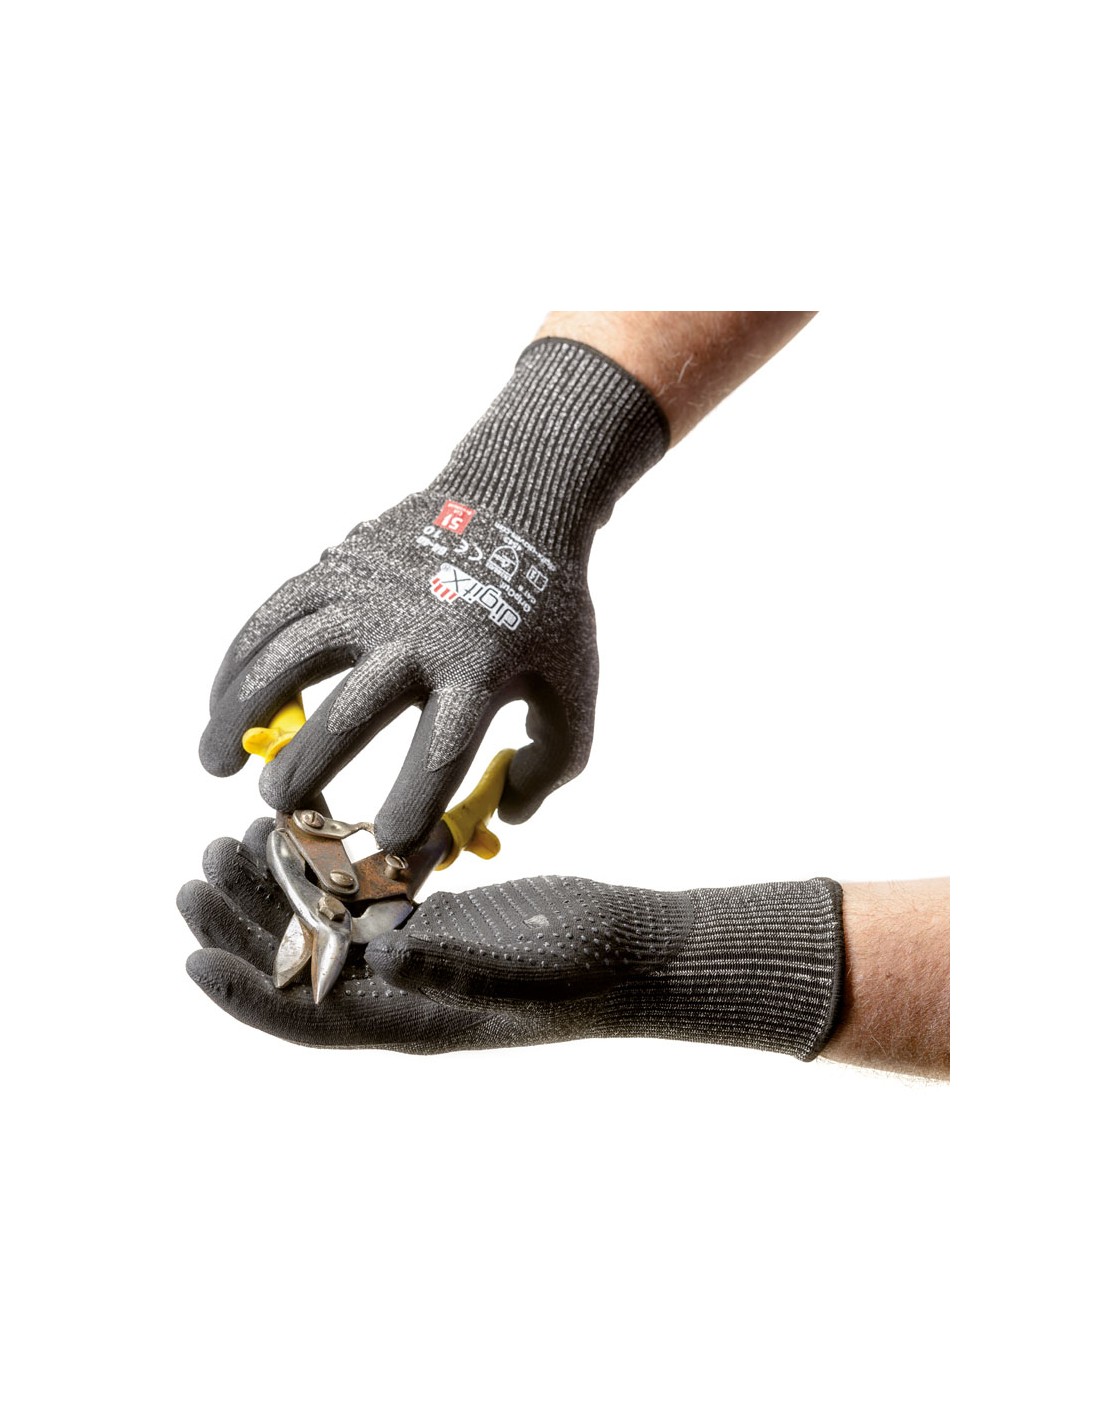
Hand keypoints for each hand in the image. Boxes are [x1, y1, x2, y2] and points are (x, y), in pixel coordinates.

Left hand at [180, 823, 843, 1056]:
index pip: (312, 1018)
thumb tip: (379, 957)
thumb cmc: (591, 965)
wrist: (635, 952)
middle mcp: (402, 993)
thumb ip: (456, 962)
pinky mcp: (432, 918)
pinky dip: (325, 866)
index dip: (247, 996)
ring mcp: (415, 955)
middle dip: (240, 928)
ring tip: (224, 844)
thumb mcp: (527, 962)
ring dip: (272, 891)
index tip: (191, 959)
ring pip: (322, 927)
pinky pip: (361, 897)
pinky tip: (298, 829)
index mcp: (415, 1020)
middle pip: (298, 969)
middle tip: (192, 876)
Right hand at [198, 340, 667, 852]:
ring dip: (242, 712)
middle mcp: (418, 633)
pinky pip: (273, 616)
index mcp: (480, 669)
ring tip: (215, 763)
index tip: (390, 846)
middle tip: (278, 807)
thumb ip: (550, 764)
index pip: (442, 750)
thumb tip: (498, 820)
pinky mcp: (336, 565)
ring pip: (290, 656)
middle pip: (351, 711)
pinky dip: (240, 663)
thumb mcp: (573, 687)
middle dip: (307, 767)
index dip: (412, 803)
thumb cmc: (546, 613)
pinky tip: (221, 704)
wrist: (519, 500)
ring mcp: (370, 594)